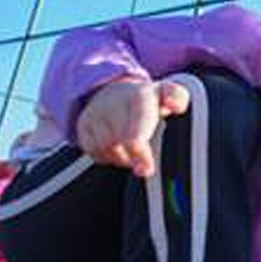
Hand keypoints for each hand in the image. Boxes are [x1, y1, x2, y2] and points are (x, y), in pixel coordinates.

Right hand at [76, 78, 190, 177]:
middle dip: (136, 158)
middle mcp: (113, 104)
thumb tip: (175, 106)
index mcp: (139, 97)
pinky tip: (119, 148)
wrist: (116, 91)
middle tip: (145, 166)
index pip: (135, 130)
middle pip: (121, 144)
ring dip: (123, 157)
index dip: (140, 153)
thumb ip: (178, 98)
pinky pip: (94, 151)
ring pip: (107, 149)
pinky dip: (107, 156)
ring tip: (134, 150)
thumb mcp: (169, 94)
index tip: (146, 170)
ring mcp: (95, 114)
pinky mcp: (82, 125)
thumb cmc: (148, 101)